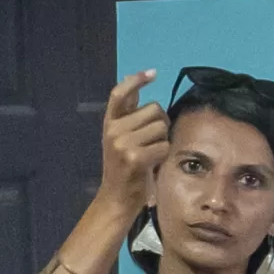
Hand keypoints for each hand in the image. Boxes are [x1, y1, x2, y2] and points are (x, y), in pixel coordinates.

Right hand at [95, 71, 169, 216]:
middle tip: (153, 141)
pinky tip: (152, 165)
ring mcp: (122, 143)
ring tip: (151, 154)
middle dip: (161, 123)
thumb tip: (135, 85)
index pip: (120, 93)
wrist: (115, 199)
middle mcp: (113, 129)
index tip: (152, 74)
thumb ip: (129, 113)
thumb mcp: (121, 138)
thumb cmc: (124, 169)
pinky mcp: (134, 157)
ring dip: (163, 141)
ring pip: (161, 127)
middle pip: (154, 109)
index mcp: (109, 122)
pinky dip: (163, 155)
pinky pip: (163, 146)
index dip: (136, 80)